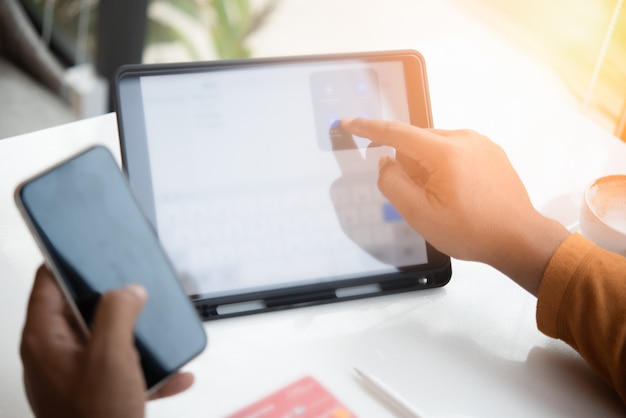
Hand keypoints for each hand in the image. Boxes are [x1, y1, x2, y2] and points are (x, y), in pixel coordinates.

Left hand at [21, 265, 194, 417]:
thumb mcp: (111, 356)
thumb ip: (118, 312)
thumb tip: (128, 290)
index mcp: (46, 339)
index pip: (47, 281)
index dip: (69, 260)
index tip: (92, 247)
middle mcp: (55, 353)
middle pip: (81, 307)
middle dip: (114, 298)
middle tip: (137, 289)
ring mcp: (73, 373)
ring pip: (105, 337)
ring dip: (135, 333)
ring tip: (156, 330)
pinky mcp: (93, 390)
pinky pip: (120, 366)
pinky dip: (144, 366)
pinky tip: (170, 373)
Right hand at [341, 118, 569, 294]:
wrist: (519, 239)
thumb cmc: (471, 230)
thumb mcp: (420, 214)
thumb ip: (393, 184)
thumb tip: (385, 163)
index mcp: (444, 151)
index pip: (396, 132)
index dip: (368, 128)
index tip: (349, 122)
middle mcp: (464, 138)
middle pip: (416, 142)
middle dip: (409, 166)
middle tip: (422, 199)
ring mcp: (481, 144)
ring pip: (435, 147)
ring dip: (428, 168)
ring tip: (445, 201)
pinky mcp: (491, 153)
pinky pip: (455, 152)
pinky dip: (446, 168)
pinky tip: (458, 194)